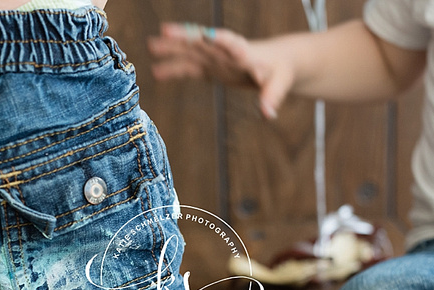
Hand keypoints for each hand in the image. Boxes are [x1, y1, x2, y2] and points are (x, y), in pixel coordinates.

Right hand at [148, 22, 295, 118]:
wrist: (278, 63)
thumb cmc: (282, 71)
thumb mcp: (281, 82)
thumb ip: (272, 96)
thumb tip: (268, 114)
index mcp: (245, 52)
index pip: (232, 43)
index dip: (220, 40)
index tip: (208, 35)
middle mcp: (227, 51)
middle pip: (204, 42)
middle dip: (185, 37)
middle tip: (165, 31)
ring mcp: (216, 58)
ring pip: (192, 51)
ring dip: (173, 49)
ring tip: (151, 45)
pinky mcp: (211, 68)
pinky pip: (190, 68)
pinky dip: (175, 70)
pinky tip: (157, 73)